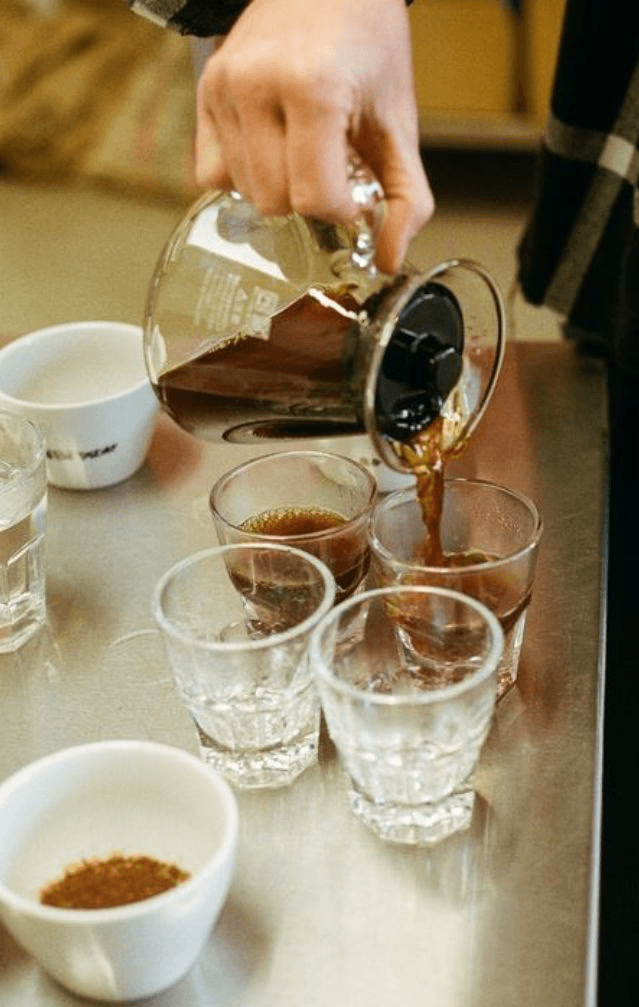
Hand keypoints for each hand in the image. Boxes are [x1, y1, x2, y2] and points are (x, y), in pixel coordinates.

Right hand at [195, 0, 433, 272]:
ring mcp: (224, 89)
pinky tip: (271, 151)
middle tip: (330, 171)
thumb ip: (407, 196)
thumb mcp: (399, 119)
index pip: (314, 198)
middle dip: (308, 202)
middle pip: (276, 203)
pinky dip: (244, 176)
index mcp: (312, 89)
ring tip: (302, 151)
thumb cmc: (366, 40)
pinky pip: (212, 172)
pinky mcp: (204, 93)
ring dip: (277, 189)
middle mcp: (257, 86)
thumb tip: (388, 259)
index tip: (354, 194)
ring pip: (244, 193)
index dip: (340, 210)